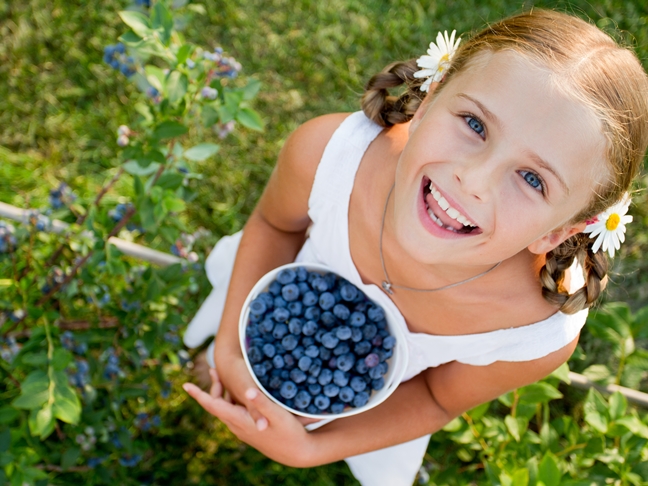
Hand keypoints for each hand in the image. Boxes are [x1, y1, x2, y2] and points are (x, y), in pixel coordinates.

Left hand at [183, 368, 316, 466]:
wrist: (297, 453)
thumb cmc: (289, 432)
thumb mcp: (277, 415)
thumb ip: (260, 402)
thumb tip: (245, 389)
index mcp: (240, 420)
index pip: (213, 405)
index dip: (199, 394)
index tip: (185, 385)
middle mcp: (237, 426)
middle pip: (216, 405)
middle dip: (212, 387)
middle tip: (213, 368)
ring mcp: (242, 429)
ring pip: (224, 409)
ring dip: (221, 393)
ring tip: (222, 375)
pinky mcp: (249, 429)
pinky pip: (232, 412)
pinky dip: (230, 400)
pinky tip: (238, 392)